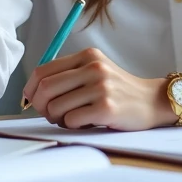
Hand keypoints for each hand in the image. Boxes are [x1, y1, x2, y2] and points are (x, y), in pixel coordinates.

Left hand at [23, 48, 171, 130]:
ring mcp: (101, 87)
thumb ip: (68, 75)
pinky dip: (72, 126)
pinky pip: (71, 121)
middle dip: (39, 106)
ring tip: (71, 118)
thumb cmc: (117, 90)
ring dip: (57, 118)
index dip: (30, 88)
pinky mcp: (106, 108)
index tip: (30, 100)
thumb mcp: (95, 71)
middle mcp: (93, 68)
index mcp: (87, 56)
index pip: (43, 70)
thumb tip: (32, 92)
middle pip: (45, 88)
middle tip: (48, 114)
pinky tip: (85, 123)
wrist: (151, 101)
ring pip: (56, 107)